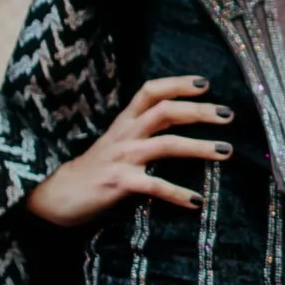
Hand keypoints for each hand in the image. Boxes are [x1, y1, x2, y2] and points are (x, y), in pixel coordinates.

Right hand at [26, 77, 233, 227]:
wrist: (56, 196)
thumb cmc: (94, 170)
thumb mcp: (118, 144)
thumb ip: (144, 132)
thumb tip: (181, 126)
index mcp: (124, 122)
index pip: (150, 91)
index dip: (177, 84)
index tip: (206, 83)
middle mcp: (125, 134)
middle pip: (165, 111)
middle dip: (199, 111)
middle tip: (229, 115)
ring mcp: (121, 158)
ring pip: (166, 144)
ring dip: (199, 147)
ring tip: (226, 151)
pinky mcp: (118, 183)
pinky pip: (153, 185)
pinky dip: (177, 193)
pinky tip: (197, 201)